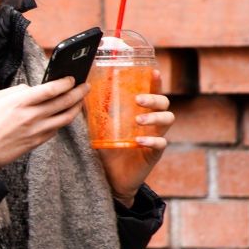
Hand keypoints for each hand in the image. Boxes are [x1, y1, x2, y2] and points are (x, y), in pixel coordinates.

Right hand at [0, 77, 87, 168]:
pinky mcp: (37, 142)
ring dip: (76, 107)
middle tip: (85, 86)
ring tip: (80, 101)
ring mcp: (36, 130)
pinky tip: (65, 115)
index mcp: (20, 102)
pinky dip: (63, 120)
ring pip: (65, 118)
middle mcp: (32, 116)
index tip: (72, 78)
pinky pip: (56, 129)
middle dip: (78, 92)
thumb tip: (32, 89)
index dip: (65, 82)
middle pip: (63, 102)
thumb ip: (17, 91)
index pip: (50, 89)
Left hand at [97, 69, 173, 207]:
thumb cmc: (109, 148)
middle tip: (138, 100)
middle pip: (165, 103)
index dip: (155, 82)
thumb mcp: (100, 127)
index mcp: (141, 112)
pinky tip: (139, 141)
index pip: (152, 92)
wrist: (112, 177)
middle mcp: (152, 122)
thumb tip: (80, 93)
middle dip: (154, 98)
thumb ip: (94, 111)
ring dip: (155, 117)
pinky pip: (161, 144)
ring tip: (139, 120)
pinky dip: (151, 140)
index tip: (153, 71)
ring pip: (168, 119)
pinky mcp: (154, 153)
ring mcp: (155, 137)